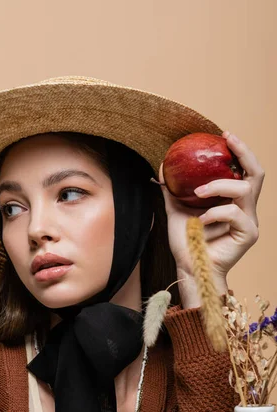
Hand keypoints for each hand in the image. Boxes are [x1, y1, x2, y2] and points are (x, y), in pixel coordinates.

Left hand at [159, 132, 262, 306]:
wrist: (189, 268)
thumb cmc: (186, 242)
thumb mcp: (176, 210)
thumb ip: (173, 189)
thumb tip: (163, 164)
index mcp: (233, 200)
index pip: (243, 169)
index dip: (239, 150)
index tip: (223, 135)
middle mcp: (245, 208)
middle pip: (257, 172)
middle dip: (244, 152)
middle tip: (227, 141)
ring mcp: (249, 221)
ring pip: (244, 189)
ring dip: (219, 186)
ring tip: (198, 192)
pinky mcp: (247, 235)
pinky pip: (233, 213)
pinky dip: (215, 212)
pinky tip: (200, 220)